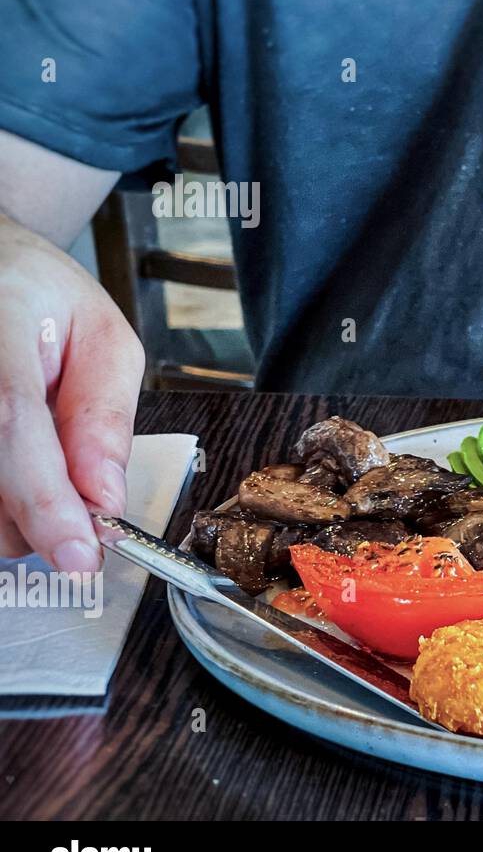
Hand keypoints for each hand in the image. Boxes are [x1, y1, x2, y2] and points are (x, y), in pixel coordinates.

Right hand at [0, 214, 143, 569]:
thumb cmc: (38, 297)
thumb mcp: (104, 337)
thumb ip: (104, 418)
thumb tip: (104, 499)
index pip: (11, 424)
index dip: (46, 500)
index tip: (81, 553)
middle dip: (35, 520)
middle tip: (76, 510)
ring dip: (4, 518)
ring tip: (32, 467)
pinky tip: (8, 473)